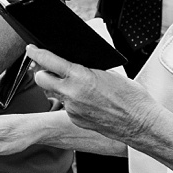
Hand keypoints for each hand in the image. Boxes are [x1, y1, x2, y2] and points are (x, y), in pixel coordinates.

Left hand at [27, 45, 157, 143]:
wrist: (142, 124)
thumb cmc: (132, 98)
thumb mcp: (110, 73)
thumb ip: (87, 67)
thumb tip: (73, 61)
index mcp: (80, 77)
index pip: (48, 60)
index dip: (36, 52)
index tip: (30, 48)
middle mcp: (72, 93)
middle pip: (41, 79)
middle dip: (44, 72)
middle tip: (53, 69)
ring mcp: (72, 109)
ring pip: (55, 93)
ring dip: (62, 88)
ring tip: (80, 88)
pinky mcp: (75, 120)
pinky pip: (67, 107)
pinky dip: (73, 102)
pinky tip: (88, 102)